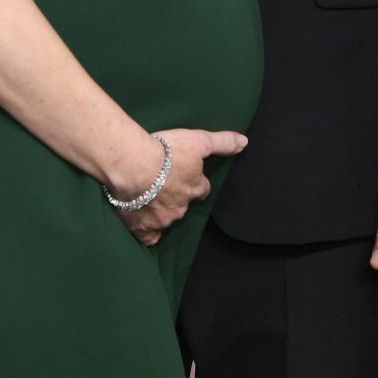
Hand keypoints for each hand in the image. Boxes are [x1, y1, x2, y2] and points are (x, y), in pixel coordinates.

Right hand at [116, 128, 247, 246]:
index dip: (196, 182)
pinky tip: (144, 225)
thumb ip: (222, 142)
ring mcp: (162, 219)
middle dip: (178, 196)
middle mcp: (182, 206)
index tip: (188, 176)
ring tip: (149, 197)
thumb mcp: (198, 140)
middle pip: (184, 204)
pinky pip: (149, 237)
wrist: (134, 166)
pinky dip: (148, 233)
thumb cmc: (165, 151)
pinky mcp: (142, 227)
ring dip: (161, 210)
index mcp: (195, 187)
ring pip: (167, 219)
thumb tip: (244, 143)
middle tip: (165, 183)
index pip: (201, 188)